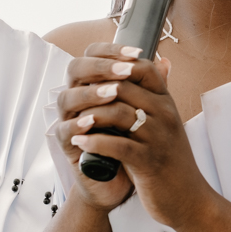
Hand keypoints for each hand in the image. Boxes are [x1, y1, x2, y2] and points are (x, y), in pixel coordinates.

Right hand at [51, 43, 146, 211]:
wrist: (120, 180)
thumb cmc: (129, 141)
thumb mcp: (142, 113)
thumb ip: (149, 88)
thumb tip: (165, 62)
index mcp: (95, 84)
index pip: (94, 55)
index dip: (112, 50)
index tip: (137, 52)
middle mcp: (79, 97)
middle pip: (76, 69)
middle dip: (100, 67)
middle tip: (124, 72)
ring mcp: (70, 119)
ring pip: (67, 97)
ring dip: (90, 94)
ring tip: (112, 93)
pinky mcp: (67, 144)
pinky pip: (65, 129)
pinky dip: (78, 124)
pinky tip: (93, 121)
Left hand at [57, 43, 213, 228]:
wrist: (188, 199)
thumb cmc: (171, 160)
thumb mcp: (168, 122)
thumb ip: (158, 95)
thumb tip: (161, 62)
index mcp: (167, 102)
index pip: (143, 67)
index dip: (116, 64)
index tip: (94, 73)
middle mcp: (165, 114)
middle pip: (124, 85)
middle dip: (94, 89)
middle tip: (74, 96)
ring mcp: (158, 137)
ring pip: (118, 112)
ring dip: (90, 115)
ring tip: (74, 120)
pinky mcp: (149, 162)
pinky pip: (118, 145)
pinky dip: (94, 141)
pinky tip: (80, 142)